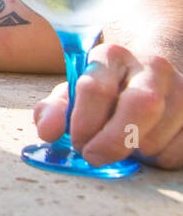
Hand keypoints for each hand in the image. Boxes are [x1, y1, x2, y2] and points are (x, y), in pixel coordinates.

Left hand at [34, 43, 182, 168]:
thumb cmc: (105, 90)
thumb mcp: (74, 93)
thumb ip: (55, 110)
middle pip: (140, 106)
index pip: (96, 89)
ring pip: (161, 134)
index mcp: (112, 56)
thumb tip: (47, 131)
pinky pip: (180, 151)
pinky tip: (148, 145)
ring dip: (136, 153)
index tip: (78, 143)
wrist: (149, 74)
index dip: (83, 124)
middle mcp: (152, 66)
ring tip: (124, 144)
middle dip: (113, 142)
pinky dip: (159, 159)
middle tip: (96, 156)